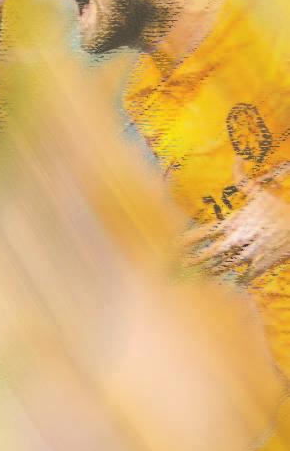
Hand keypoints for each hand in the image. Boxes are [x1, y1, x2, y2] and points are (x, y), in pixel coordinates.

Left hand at [182, 165, 289, 282]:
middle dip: (193, 260)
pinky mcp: (261, 264)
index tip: (171, 245)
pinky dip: (233, 283)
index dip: (187, 239)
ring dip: (208, 273)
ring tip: (192, 280)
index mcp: (234, 223)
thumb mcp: (259, 193)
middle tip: (176, 267)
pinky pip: (243, 277)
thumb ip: (242, 179)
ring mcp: (249, 253)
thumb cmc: (278, 209)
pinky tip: (222, 291)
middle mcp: (238, 239)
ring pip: (223, 267)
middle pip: (210, 253)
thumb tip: (236, 159)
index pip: (204, 232)